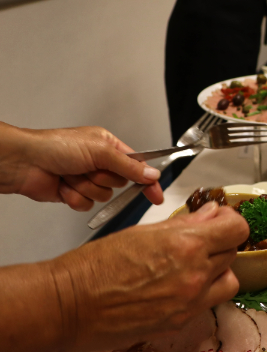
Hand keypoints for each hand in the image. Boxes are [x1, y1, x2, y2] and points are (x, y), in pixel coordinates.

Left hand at [0, 124, 162, 210]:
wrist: (24, 163)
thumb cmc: (55, 146)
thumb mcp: (100, 151)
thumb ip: (129, 166)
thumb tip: (152, 174)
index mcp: (108, 147)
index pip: (137, 165)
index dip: (147, 180)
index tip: (156, 194)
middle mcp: (99, 163)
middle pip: (119, 183)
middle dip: (103, 179)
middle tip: (89, 169)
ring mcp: (86, 179)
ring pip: (102, 196)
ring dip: (86, 187)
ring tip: (71, 175)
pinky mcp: (73, 194)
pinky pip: (86, 205)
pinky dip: (75, 197)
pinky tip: (63, 186)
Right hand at [51, 201, 248, 351]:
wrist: (69, 306)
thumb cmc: (95, 266)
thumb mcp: (143, 231)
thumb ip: (184, 223)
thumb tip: (209, 214)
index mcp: (186, 245)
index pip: (237, 229)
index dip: (231, 221)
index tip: (220, 219)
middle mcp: (194, 275)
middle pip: (232, 253)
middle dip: (220, 243)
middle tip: (201, 239)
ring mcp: (189, 303)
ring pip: (227, 281)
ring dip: (217, 271)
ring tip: (193, 265)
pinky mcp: (179, 323)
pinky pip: (206, 304)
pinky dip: (200, 293)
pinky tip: (177, 285)